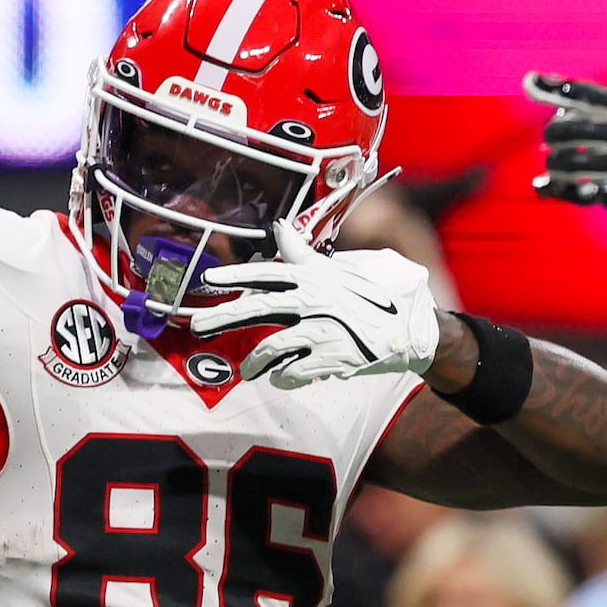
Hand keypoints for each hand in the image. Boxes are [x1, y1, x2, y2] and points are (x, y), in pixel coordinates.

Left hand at [182, 224, 439, 386]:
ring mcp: (322, 331)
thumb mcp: (341, 269)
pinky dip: (283, 378)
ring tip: (246, 370)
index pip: (268, 272)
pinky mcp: (331, 359)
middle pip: (258, 308)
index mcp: (315, 277)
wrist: (410, 331)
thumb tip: (281, 228)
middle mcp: (314, 301)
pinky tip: (281, 379)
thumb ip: (306, 254)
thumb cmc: (374, 298)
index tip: (208, 278)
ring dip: (254, 362)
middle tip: (196, 326)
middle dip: (223, 317)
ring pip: (272, 348)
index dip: (236, 275)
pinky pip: (293, 372)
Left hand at [525, 74, 606, 217]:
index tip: (529, 80)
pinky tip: (543, 185)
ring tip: (553, 163)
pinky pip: (581, 191)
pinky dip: (558, 188)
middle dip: (554, 133)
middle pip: (568, 130)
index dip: (554, 87)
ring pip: (568, 163)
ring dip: (555, 162)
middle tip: (553, 137)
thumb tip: (574, 98)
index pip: (584, 93)